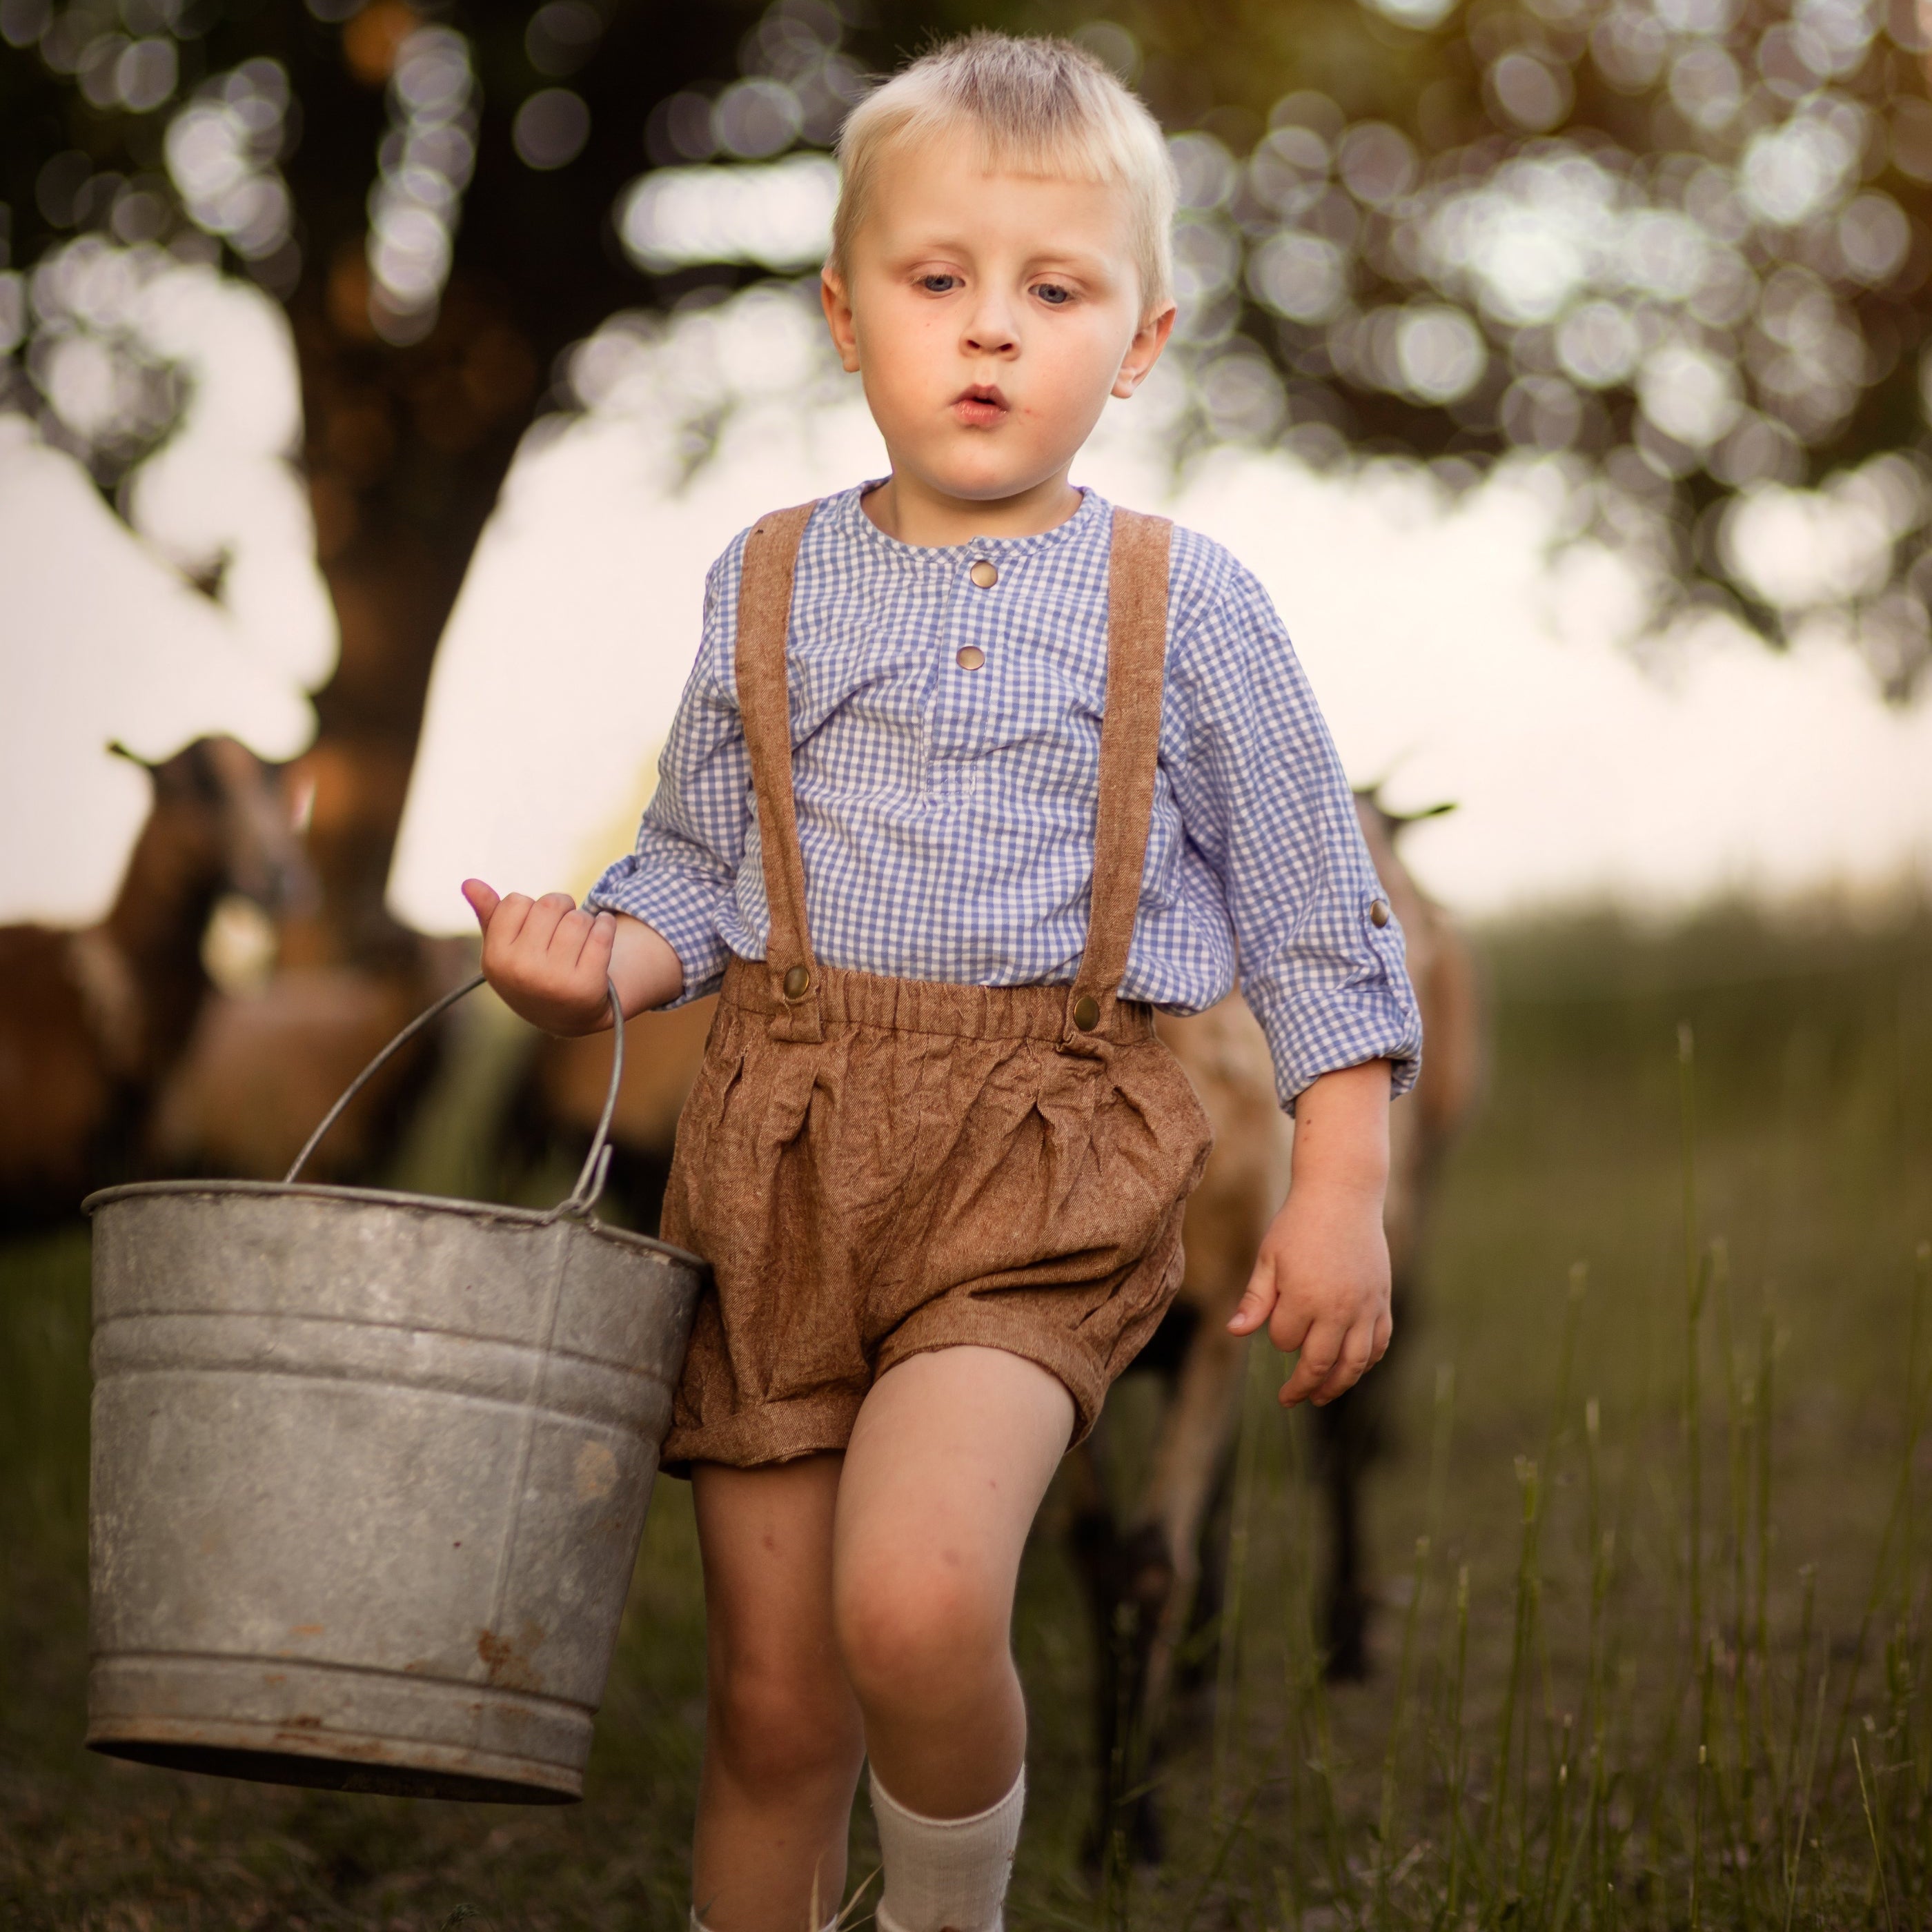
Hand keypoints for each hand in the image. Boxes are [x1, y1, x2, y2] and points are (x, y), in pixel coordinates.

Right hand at [462, 881, 617, 1035]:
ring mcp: (555, 980)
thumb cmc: (531, 971)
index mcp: (496, 959)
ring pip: (578, 918)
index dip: (530, 907)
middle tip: (562, 926)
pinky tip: (603, 930)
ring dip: (584, 919)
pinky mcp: (587, 984)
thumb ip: (489, 915)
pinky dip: (606, 925)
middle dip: (561, 907)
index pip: (515, 901)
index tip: (535, 924)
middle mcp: (522, 970)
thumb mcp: (505, 948)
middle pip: (550, 904)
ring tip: (580, 935)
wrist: (569, 1014)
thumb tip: (469, 883)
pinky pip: (602, 932)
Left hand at [1227, 1183, 1390, 1406]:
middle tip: (1291, 1400)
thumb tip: (1234, 1332)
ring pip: (1355, 1363)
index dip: (1277, 1336)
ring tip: (1321, 1397)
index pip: (1285, 1340)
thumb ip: (1255, 1300)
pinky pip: (1379, 1343)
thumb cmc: (1298, 1225)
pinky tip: (1352, 1368)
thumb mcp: (1269, 1259)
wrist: (1342, 1195)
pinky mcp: (1382, 1300)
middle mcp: (1338, 1309)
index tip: (1275, 1323)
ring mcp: (1365, 1307)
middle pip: (1321, 1364)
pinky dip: (1367, 1361)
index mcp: (1304, 1298)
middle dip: (1303, 1387)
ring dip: (1338, 1386)